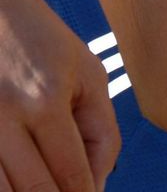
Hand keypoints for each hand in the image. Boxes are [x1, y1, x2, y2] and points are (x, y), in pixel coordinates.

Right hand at [0, 0, 119, 191]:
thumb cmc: (46, 44)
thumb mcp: (89, 75)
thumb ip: (101, 132)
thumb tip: (98, 185)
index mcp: (46, 101)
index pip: (69, 174)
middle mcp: (5, 118)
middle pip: (33, 191)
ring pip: (1, 190)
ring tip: (44, 186)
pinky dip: (3, 182)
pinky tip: (20, 178)